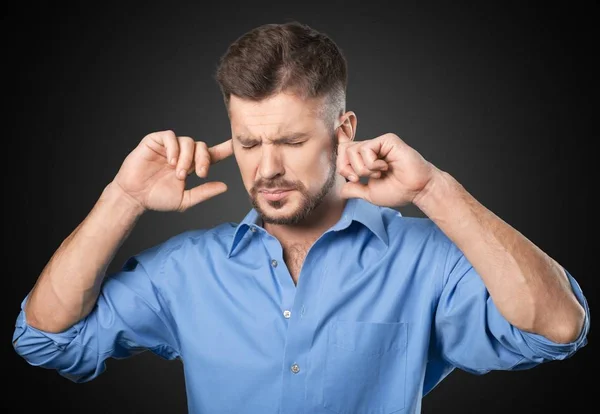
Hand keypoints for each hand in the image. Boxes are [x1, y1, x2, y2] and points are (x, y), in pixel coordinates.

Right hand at [112, 130, 232, 211]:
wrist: (134, 197)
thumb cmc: (157, 197)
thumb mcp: (185, 199)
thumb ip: (204, 192)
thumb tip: (225, 187)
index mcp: (191, 165)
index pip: (211, 154)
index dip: (224, 149)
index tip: (236, 145)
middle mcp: (182, 153)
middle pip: (202, 146)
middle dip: (204, 159)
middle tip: (200, 173)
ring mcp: (169, 146)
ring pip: (188, 141)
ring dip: (187, 158)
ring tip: (179, 174)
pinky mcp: (155, 141)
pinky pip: (170, 136)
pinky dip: (174, 148)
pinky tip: (172, 161)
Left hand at [337, 133, 436, 206]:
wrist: (416, 190)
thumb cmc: (399, 190)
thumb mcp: (369, 193)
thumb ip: (354, 189)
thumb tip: (341, 190)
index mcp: (366, 158)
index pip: (344, 152)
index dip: (341, 163)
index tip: (353, 179)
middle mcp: (371, 148)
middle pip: (343, 149)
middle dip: (346, 168)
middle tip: (359, 179)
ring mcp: (378, 143)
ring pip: (352, 151)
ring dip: (363, 169)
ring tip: (378, 174)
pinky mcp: (386, 140)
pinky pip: (365, 149)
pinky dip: (371, 164)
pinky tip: (384, 167)